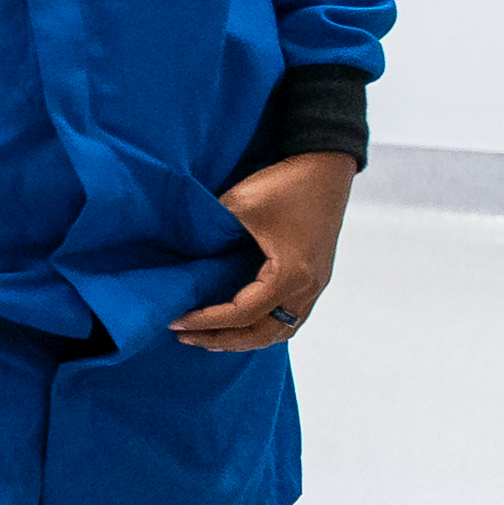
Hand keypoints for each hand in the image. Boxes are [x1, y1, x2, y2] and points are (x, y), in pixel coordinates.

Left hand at [173, 151, 353, 351]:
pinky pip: (289, 315)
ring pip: (280, 330)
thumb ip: (212, 233)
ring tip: (211, 334)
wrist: (326, 165)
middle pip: (263, 333)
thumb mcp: (240, 205)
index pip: (242, 314)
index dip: (207, 321)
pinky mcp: (315, 276)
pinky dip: (263, 324)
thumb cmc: (287, 183)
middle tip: (187, 336)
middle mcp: (307, 288)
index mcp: (290, 275)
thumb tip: (184, 254)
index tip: (177, 321)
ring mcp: (315, 285)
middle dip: (223, 339)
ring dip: (245, 337)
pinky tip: (241, 319)